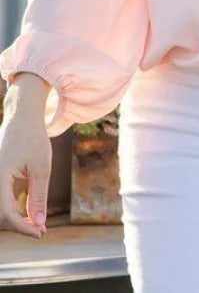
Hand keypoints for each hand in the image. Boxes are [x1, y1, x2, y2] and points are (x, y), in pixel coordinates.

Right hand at [0, 111, 50, 238]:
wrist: (22, 117)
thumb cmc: (34, 138)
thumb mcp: (41, 167)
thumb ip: (39, 196)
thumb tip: (38, 223)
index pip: (6, 213)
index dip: (23, 227)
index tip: (40, 233)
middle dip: (18, 225)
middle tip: (40, 230)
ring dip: (13, 219)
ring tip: (34, 223)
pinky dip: (9, 209)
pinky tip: (25, 212)